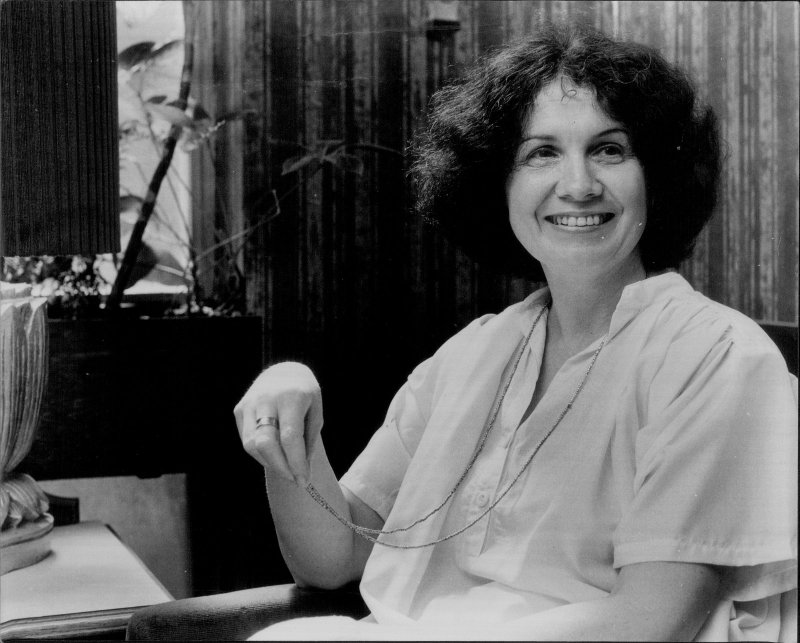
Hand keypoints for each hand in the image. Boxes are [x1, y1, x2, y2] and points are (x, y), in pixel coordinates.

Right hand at [234, 362, 322, 485]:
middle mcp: (266, 398)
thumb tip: (301, 469)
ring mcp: (249, 403)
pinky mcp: (239, 409)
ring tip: (287, 469)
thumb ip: (309, 439)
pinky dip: (261, 454)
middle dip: (281, 467)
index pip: (290, 437)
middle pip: (266, 443)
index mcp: (291, 397)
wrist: (283, 371)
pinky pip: (247, 440)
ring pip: (252, 445)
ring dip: (270, 463)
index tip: (304, 480)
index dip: (296, 462)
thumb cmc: (305, 395)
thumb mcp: (316, 411)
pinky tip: (275, 456)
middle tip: (295, 480)